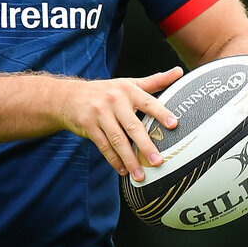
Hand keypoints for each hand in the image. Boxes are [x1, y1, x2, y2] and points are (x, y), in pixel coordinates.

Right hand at [58, 67, 183, 180]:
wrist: (69, 96)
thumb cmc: (105, 91)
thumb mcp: (128, 83)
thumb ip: (155, 81)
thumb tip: (179, 71)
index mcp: (128, 90)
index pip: (148, 102)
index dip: (161, 113)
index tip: (173, 124)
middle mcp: (114, 101)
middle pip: (132, 126)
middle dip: (145, 145)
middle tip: (158, 161)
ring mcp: (100, 114)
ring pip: (117, 140)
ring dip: (129, 159)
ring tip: (140, 175)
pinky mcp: (88, 126)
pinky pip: (103, 146)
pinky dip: (113, 160)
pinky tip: (122, 170)